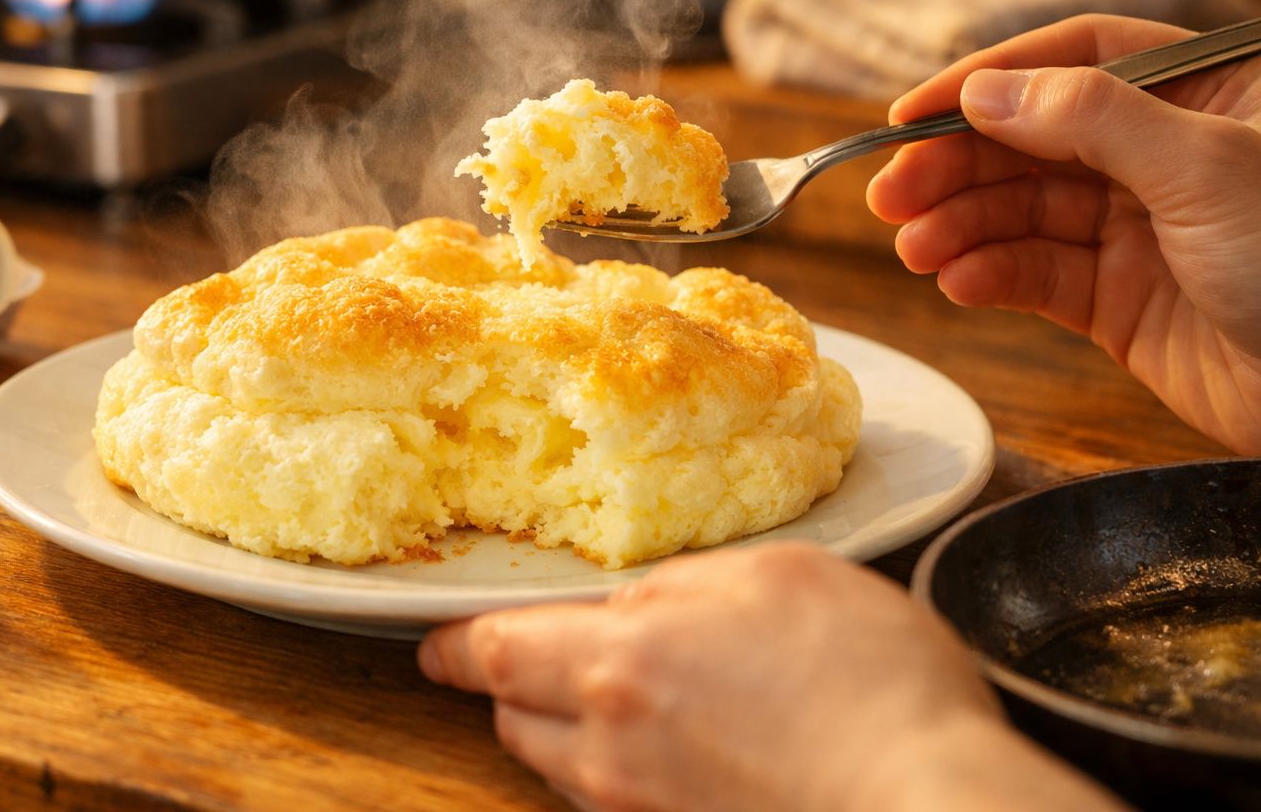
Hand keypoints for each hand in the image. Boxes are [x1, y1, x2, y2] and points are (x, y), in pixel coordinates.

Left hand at [418, 543, 1116, 811]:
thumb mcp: (775, 575)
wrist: (928, 804)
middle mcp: (611, 748)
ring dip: (564, 729)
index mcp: (620, 662)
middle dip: (512, 685)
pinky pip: (615, 802)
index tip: (436, 642)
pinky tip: (673, 744)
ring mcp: (644, 807)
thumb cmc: (865, 681)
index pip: (497, 652)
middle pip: (516, 718)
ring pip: (562, 767)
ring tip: (612, 698)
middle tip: (530, 658)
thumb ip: (684, 583)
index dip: (456, 644)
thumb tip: (639, 602)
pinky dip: (618, 769)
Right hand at [867, 14, 1260, 453]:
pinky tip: (960, 282)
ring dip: (961, 227)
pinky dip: (992, 277)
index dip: (991, 80)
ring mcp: (1139, 229)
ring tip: (916, 249)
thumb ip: (1091, 120)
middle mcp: (1165, 154)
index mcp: (1204, 93)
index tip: (912, 114)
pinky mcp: (1119, 301)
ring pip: (1023, 211)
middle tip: (890, 195)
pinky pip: (1038, 276)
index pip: (1077, 59)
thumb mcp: (1206, 167)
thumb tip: (988, 92)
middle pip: (1032, 139)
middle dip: (956, 166)